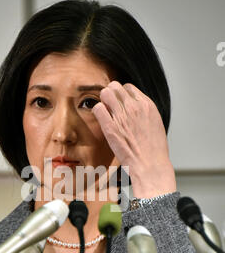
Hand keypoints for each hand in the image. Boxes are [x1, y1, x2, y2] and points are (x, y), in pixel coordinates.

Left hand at [92, 81, 175, 197]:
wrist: (150, 165)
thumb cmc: (154, 150)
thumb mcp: (155, 124)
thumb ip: (144, 112)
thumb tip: (135, 107)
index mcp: (147, 105)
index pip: (128, 87)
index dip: (122, 94)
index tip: (120, 103)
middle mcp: (134, 107)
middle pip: (115, 86)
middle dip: (111, 94)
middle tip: (110, 106)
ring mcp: (122, 116)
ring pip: (105, 93)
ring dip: (103, 101)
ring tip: (105, 112)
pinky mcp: (110, 127)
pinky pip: (98, 108)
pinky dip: (98, 111)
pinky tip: (102, 120)